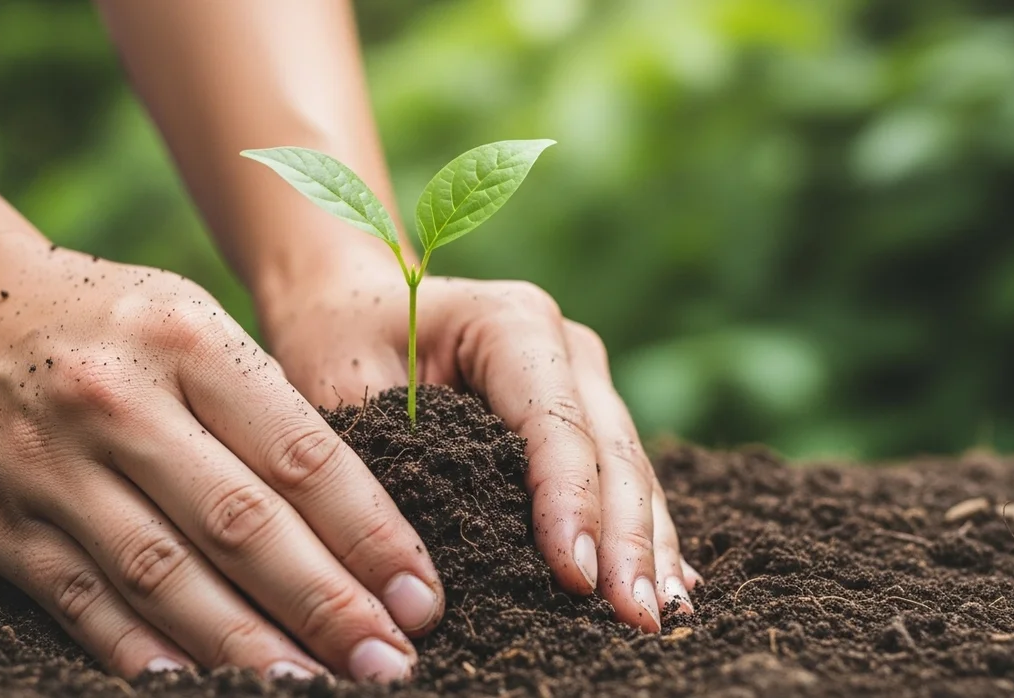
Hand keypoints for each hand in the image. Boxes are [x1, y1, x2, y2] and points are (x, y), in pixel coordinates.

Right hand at [0, 238, 443, 680]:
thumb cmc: (114, 321)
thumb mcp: (198, 323)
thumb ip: (268, 412)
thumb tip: (360, 525)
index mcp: (190, 341)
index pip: (303, 456)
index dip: (370, 536)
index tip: (421, 596)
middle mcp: (119, 401)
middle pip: (241, 524)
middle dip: (326, 605)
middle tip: (391, 662)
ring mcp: (52, 465)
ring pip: (165, 576)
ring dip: (247, 646)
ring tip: (317, 687)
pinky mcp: (1, 521)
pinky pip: (83, 601)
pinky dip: (145, 652)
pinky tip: (202, 685)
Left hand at [264, 268, 701, 632]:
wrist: (351, 304)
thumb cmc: (341, 341)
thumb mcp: (346, 390)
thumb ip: (393, 461)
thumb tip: (426, 570)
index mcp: (512, 323)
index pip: (555, 423)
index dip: (570, 504)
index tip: (576, 579)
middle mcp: (565, 348)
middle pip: (610, 451)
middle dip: (626, 540)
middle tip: (635, 619)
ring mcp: (583, 381)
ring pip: (631, 469)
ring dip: (648, 545)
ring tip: (662, 613)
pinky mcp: (583, 417)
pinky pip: (622, 480)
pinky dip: (643, 533)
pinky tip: (671, 585)